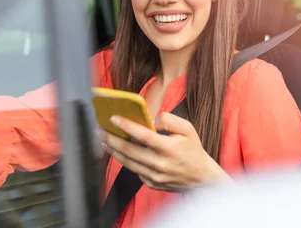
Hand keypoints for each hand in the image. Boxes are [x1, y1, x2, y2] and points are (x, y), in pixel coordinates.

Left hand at [101, 112, 231, 191]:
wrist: (201, 178)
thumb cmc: (193, 150)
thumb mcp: (188, 129)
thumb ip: (169, 120)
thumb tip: (151, 120)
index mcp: (169, 148)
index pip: (143, 135)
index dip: (127, 126)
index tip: (113, 118)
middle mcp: (160, 164)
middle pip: (129, 150)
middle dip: (112, 138)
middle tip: (99, 129)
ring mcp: (154, 176)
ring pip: (127, 162)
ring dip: (113, 150)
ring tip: (103, 139)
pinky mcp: (151, 184)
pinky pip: (134, 170)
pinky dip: (124, 160)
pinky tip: (117, 151)